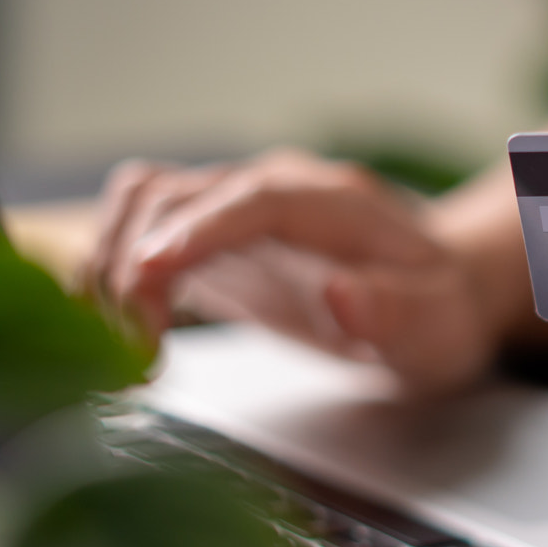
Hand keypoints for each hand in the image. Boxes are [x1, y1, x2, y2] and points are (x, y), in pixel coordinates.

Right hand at [86, 149, 500, 392]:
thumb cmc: (436, 310)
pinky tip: (117, 335)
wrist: (431, 292)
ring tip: (121, 351)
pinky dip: (110, 276)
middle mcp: (271, 190)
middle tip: (139, 357)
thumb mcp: (437, 326)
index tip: (149, 271)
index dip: (197, 229)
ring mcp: (232, 208)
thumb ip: (396, 312)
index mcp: (331, 203)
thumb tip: (343, 297)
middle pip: (176, 194)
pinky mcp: (206, 238)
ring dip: (110, 268)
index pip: (255, 199)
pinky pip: (136, 232)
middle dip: (138, 268)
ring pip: (140, 204)